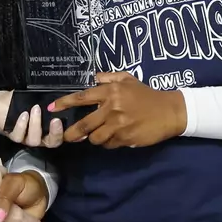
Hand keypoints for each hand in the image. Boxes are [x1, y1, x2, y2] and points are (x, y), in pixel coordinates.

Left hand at [0, 92, 64, 147]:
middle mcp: (38, 136)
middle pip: (51, 142)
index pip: (59, 135)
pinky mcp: (12, 135)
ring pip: (34, 140)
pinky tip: (23, 114)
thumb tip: (56, 94)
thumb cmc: (18, 101)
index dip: (63, 132)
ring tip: (36, 109)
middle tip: (55, 120)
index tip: (61, 119)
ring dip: (36, 125)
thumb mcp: (32, 98)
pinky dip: (22, 125)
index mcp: (47, 128)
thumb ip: (44, 99)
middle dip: (55, 133)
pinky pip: (18, 136)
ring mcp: (25, 137)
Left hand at [52, 72, 185, 148]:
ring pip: (95, 138)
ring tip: (99, 135)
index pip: (82, 98)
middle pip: (84, 124)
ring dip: (94, 138)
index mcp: (111, 92)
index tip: (52, 108)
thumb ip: (109, 78)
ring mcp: (118, 125)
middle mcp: (112, 108)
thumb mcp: (129, 79)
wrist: (169, 111)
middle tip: (66, 136)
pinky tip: (115, 137)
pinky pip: (109, 144)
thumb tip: (94, 77)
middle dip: (72, 133)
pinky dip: (108, 143)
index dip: (65, 103)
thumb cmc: (147, 94)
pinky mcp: (125, 139)